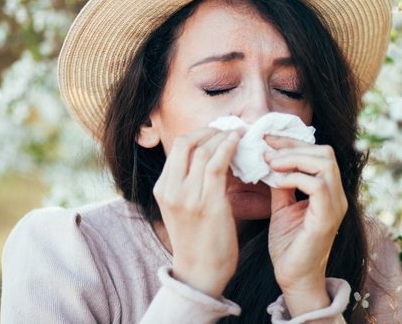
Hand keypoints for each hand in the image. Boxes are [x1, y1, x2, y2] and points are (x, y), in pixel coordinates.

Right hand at [153, 127, 240, 298]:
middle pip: (187, 142)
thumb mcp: (184, 207)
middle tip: (230, 128)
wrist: (200, 273)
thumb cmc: (198, 240)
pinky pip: (217, 165)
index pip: (179, 147)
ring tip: (239, 133)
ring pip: (204, 150)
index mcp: (162, 188)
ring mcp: (187, 197)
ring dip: (224, 137)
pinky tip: (238, 142)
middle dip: (211, 130)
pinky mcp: (207, 203)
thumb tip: (213, 154)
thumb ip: (191, 182)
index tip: (218, 130)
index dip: (200, 133)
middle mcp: (170, 190)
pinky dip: (228, 148)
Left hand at [264, 135, 347, 294]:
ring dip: (294, 158)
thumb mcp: (282, 206)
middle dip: (293, 145)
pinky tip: (277, 181)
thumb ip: (281, 183)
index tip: (267, 140)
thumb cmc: (289, 246)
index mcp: (329, 191)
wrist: (293, 278)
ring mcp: (336, 206)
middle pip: (325, 152)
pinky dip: (295, 177)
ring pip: (324, 163)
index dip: (293, 142)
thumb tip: (270, 158)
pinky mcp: (327, 218)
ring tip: (271, 162)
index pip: (318, 153)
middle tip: (267, 149)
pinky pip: (318, 185)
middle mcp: (338, 195)